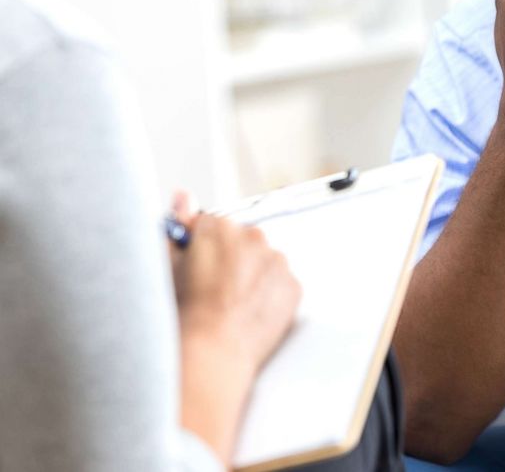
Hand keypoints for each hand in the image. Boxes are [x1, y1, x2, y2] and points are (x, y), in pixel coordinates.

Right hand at [174, 213, 300, 373]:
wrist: (211, 350)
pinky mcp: (294, 286)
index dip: (202, 247)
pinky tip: (249, 312)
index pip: (212, 225)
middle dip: (230, 258)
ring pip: (264, 261)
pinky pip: (281, 284)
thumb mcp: (168, 263)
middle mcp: (254, 237)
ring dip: (252, 275)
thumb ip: (177, 224)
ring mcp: (277, 261)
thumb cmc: (184, 311)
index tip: (198, 266)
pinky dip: (270, 295)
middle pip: (242, 240)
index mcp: (220, 227)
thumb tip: (183, 195)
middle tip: (214, 289)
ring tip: (231, 304)